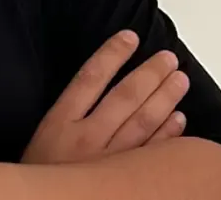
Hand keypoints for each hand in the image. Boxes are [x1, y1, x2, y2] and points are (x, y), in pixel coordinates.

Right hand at [21, 30, 189, 164]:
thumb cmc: (40, 174)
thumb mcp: (44, 137)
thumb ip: (69, 114)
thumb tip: (99, 83)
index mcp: (60, 121)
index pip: (90, 76)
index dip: (112, 54)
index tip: (130, 37)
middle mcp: (86, 138)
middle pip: (124, 97)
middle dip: (149, 74)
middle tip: (169, 58)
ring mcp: (106, 163)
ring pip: (142, 123)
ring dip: (164, 99)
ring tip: (180, 80)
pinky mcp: (123, 183)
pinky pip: (152, 156)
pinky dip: (167, 137)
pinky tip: (180, 121)